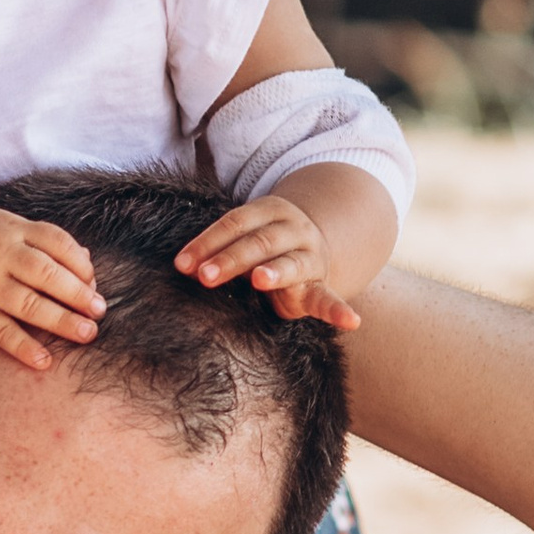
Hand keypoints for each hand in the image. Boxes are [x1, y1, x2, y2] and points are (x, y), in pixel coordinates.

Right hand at [0, 208, 101, 370]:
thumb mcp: (2, 228)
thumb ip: (40, 242)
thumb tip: (87, 262)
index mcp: (11, 228)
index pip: (57, 242)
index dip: (80, 264)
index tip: (93, 284)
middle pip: (47, 273)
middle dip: (78, 294)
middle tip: (100, 312)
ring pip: (29, 304)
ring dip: (62, 321)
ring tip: (87, 334)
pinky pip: (1, 331)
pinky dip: (24, 347)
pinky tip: (44, 360)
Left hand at [176, 195, 358, 330]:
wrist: (311, 245)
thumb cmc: (262, 246)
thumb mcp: (244, 239)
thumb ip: (220, 250)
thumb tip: (184, 268)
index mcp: (269, 210)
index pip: (234, 223)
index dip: (207, 242)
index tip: (182, 264)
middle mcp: (293, 229)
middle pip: (258, 242)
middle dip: (229, 259)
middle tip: (204, 276)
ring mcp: (310, 256)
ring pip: (290, 264)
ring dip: (274, 272)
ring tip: (260, 280)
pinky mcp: (320, 285)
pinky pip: (330, 299)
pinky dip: (340, 311)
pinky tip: (351, 322)